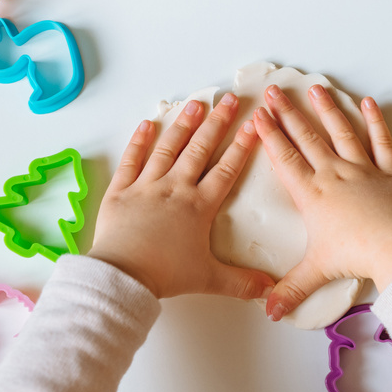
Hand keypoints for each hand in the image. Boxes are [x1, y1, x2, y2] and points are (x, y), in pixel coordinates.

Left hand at [88, 93, 275, 299]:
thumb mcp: (208, 279)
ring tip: (195, 104)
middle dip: (217, 123)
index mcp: (199, 206)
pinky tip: (147, 124)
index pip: (226, 170)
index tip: (253, 125)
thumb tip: (270, 290)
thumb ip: (241, 282)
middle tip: (229, 100)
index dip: (242, 146)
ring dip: (183, 125)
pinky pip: (131, 160)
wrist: (124, 275)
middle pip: (200, 150)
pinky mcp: (121, 190)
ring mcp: (146, 186)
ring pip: (168, 148)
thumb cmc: (165, 275)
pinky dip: (139, 141)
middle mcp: (175, 188)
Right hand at [253, 85, 391, 320]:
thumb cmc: (355, 255)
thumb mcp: (316, 271)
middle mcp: (333, 174)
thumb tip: (270, 311)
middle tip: (276, 91)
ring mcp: (361, 169)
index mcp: (312, 194)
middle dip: (288, 113)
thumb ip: (290, 288)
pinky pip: (380, 142)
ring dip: (326, 109)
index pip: (284, 158)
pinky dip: (375, 122)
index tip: (259, 116)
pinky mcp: (388, 172)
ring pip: (340, 132)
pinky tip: (369, 104)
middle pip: (306, 138)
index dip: (270, 136)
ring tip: (316, 88)